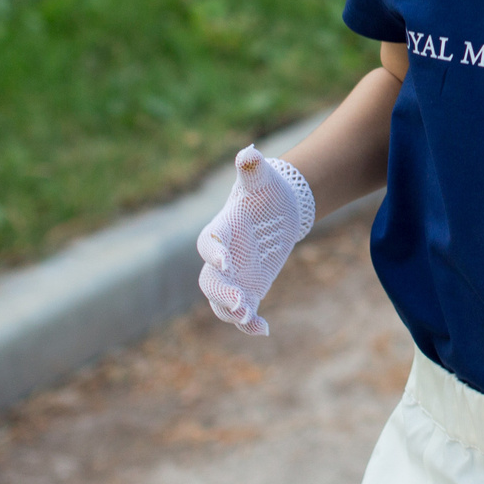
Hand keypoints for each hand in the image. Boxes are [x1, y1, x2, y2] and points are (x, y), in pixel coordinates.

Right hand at [195, 145, 314, 335]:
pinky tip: (264, 330)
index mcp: (220, 230)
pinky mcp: (247, 290)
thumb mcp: (261, 180)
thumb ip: (253, 169)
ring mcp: (232, 278)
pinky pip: (243, 313)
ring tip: (249, 318)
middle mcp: (220, 258)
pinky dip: (249, 324)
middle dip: (222, 294)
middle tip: (240, 304)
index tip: (227, 262)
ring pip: (221, 302)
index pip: (209, 244)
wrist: (274, 212)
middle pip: (210, 281)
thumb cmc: (264, 193)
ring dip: (232, 313)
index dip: (215, 254)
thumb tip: (250, 153)